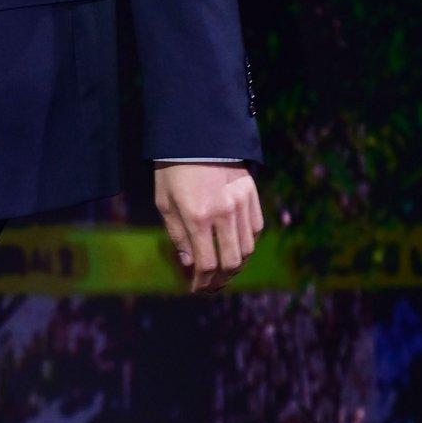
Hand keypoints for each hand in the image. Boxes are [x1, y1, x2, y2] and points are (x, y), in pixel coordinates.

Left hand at [153, 162, 263, 292]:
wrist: (197, 135)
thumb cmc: (173, 169)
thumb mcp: (165, 202)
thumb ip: (177, 235)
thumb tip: (189, 263)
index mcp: (197, 217)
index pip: (206, 263)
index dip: (202, 282)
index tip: (197, 288)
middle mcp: (223, 213)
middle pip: (231, 262)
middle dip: (221, 280)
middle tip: (211, 285)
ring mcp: (241, 203)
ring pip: (248, 248)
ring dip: (237, 265)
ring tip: (225, 271)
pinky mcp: (252, 194)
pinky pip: (256, 229)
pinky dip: (248, 244)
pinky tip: (237, 248)